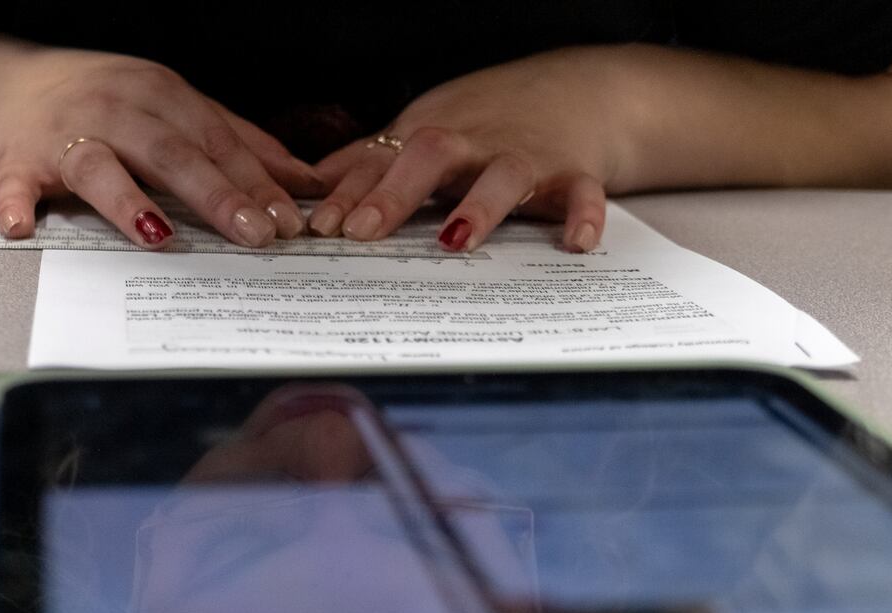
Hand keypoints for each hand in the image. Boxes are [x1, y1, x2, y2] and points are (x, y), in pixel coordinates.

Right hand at [0, 48, 320, 248]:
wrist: (8, 86)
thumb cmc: (103, 103)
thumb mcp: (174, 109)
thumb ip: (238, 143)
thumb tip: (305, 181)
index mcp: (160, 96)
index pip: (217, 143)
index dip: (255, 183)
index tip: (288, 220)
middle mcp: (117, 111)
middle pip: (170, 154)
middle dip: (215, 195)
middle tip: (252, 233)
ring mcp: (65, 136)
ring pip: (99, 167)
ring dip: (128, 201)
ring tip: (158, 235)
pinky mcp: (16, 159)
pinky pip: (15, 183)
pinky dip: (16, 203)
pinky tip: (22, 225)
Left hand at [308, 49, 633, 252]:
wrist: (577, 90)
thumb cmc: (487, 119)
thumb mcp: (422, 132)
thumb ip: (368, 163)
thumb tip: (307, 188)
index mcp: (431, 135)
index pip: (382, 161)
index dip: (349, 193)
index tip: (319, 226)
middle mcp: (474, 143)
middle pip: (431, 157)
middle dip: (395, 193)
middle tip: (364, 230)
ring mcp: (525, 156)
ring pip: (504, 174)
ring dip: (479, 206)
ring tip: (455, 240)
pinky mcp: (574, 172)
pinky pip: (582, 193)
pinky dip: (584, 216)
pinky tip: (575, 244)